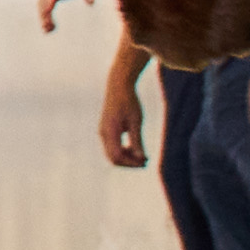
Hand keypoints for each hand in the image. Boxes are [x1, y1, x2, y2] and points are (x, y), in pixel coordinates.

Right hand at [88, 27, 145, 168]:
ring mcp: (103, 132)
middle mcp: (103, 134)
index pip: (117, 156)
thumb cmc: (129, 101)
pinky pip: (112, 147)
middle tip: (145, 161)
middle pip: (113, 158)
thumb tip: (141, 158)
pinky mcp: (106, 129)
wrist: (118, 85)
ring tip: (142, 155)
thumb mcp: (136, 121)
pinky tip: (134, 147)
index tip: (145, 161)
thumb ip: (137, 141)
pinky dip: (123, 151)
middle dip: (129, 162)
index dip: (131, 163)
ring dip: (126, 157)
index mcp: (110, 132)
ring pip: (112, 154)